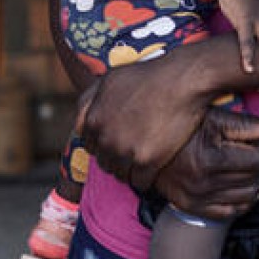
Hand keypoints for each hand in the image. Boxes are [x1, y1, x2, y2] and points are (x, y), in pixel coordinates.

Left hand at [72, 50, 223, 190]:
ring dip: (129, 171)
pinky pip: (140, 182)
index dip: (104, 144)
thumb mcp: (109, 80)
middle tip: (132, 153)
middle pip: (104, 162)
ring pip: (120, 175)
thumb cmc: (148, 76)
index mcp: (93, 119)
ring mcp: (125, 150)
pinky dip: (146, 180)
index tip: (117, 142)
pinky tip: (153, 169)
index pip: (89, 145)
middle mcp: (105, 137)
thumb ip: (89, 101)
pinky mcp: (146, 161)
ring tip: (142, 162)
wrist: (182, 81)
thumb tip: (77, 123)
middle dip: (115, 159)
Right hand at [153, 107, 258, 220]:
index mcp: (210, 158)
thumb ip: (248, 125)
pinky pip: (232, 212)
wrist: (149, 150)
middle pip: (254, 178)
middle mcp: (204, 182)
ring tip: (255, 167)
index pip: (258, 160)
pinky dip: (245, 201)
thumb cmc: (184, 128)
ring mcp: (198, 198)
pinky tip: (247, 186)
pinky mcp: (193, 208)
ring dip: (257, 181)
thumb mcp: (214, 119)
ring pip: (247, 196)